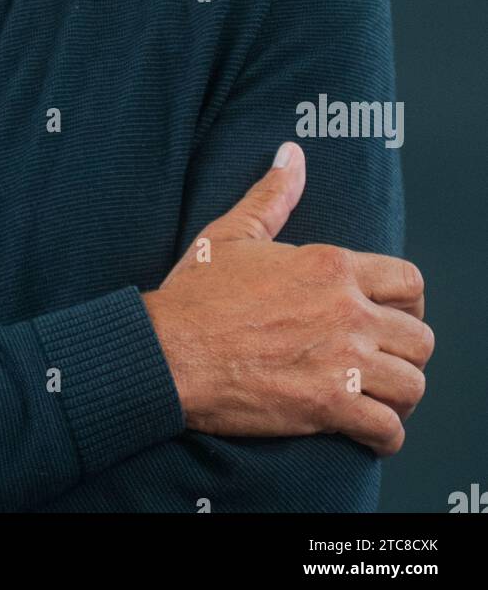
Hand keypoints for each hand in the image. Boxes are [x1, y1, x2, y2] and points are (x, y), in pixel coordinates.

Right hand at [142, 142, 433, 455]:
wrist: (169, 352)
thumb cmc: (196, 294)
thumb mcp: (234, 233)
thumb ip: (273, 194)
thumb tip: (291, 154)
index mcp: (331, 267)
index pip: (410, 282)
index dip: (409, 301)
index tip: (392, 314)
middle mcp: (347, 312)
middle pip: (420, 337)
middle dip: (407, 350)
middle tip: (385, 358)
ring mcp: (342, 362)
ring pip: (412, 385)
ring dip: (400, 395)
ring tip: (380, 396)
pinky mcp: (329, 407)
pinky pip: (387, 429)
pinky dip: (385, 435)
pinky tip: (367, 430)